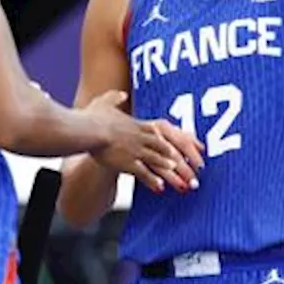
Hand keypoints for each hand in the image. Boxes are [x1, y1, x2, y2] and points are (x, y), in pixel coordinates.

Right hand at [85, 91, 204, 193]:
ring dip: (172, 175)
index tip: (199, 149)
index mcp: (139, 125)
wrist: (84, 130)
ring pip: (159, 163)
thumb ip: (114, 98)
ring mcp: (135, 150)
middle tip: (196, 174)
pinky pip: (143, 173)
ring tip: (184, 186)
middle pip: (168, 150)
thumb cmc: (91, 117)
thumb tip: (121, 94)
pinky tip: (160, 189)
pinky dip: (152, 181)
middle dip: (184, 164)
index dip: (185, 141)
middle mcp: (141, 138)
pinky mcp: (126, 162)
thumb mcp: (104, 103)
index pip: (168, 133)